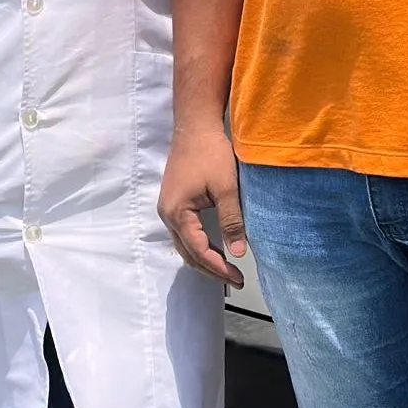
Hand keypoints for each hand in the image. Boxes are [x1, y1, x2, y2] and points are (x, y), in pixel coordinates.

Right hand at [158, 119, 246, 286]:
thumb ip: (232, 220)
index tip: (237, 278)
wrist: (195, 126)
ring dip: (204, 259)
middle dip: (211, 269)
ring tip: (227, 268)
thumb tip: (240, 252)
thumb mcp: (226, 188)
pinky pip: (184, 232)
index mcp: (177, 213)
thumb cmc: (210, 153)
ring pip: (184, 244)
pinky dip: (199, 245)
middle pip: (187, 253)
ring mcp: (168, 208)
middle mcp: (168, 214)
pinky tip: (215, 247)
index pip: (198, 251)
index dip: (218, 268)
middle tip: (235, 280)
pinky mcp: (174, 202)